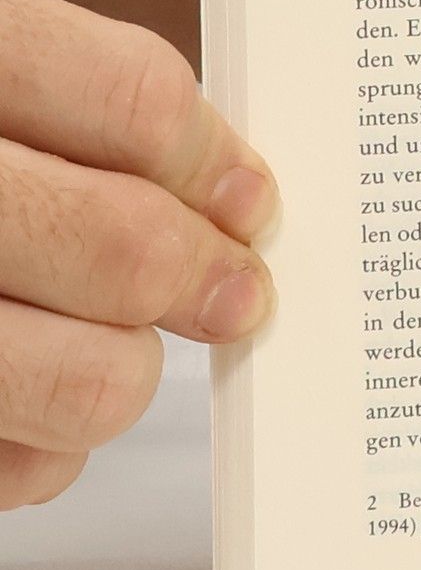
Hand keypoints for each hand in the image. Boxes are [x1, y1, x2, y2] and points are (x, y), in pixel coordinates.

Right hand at [0, 0, 277, 507]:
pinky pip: (16, 467)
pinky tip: (15, 401)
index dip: (215, 162)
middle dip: (197, 278)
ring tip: (103, 342)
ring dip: (121, 369)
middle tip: (226, 290)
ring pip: (90, 377)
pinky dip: (39, 449)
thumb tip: (230, 201)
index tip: (247, 202)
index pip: (134, 101)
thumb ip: (77, 105)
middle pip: (120, 244)